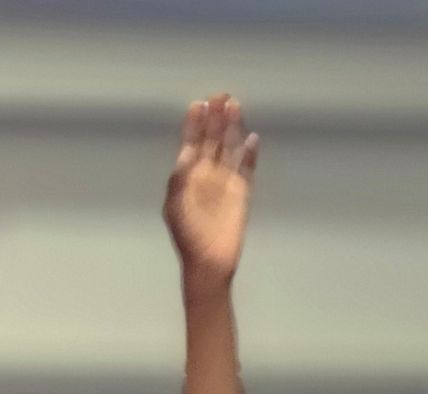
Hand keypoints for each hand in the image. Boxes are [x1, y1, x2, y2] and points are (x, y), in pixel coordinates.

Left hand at [164, 94, 258, 288]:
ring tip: (234, 106)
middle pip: (212, 138)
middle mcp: (207, 173)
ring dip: (232, 127)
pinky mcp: (242, 193)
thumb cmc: (187, 236)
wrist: (208, 263)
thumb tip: (186, 152)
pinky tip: (253, 139)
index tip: (199, 104)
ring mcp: (226, 181)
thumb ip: (179, 177)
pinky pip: (248, 168)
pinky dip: (251, 154)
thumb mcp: (175, 205)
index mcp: (188, 175)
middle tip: (220, 96)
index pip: (192, 141)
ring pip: (230, 147)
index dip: (194, 123)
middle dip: (215, 117)